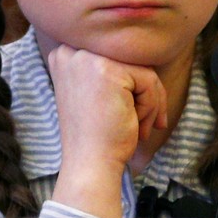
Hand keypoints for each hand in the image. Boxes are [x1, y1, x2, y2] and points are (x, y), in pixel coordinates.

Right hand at [47, 44, 167, 217]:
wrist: (91, 165)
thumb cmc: (97, 136)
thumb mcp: (96, 93)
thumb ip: (110, 69)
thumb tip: (148, 52)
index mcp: (65, 56)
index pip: (116, 56)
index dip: (131, 83)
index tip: (134, 111)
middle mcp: (72, 52)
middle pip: (129, 60)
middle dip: (145, 92)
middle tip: (147, 122)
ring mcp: (88, 59)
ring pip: (142, 69)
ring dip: (151, 101)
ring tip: (141, 127)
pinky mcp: (108, 71)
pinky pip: (148, 80)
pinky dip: (152, 106)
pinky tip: (139, 127)